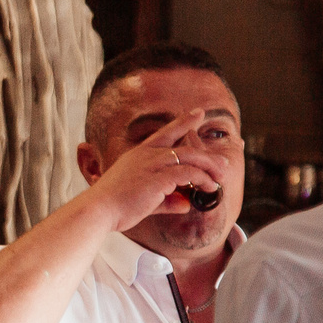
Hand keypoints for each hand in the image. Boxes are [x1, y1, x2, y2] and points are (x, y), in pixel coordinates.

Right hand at [92, 112, 228, 231]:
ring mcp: (152, 165)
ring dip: (209, 167)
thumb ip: (166, 200)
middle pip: (185, 146)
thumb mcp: (143, 200)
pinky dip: (202, 180)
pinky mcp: (158, 179)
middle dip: (207, 155)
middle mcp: (147, 155)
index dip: (183, 121)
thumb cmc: (114, 206)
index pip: (165, 133)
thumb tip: (185, 204)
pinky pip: (188, 174)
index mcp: (139, 154)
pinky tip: (210, 188)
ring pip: (190, 158)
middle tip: (223, 163)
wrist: (99, 209)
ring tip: (221, 178)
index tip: (198, 113)